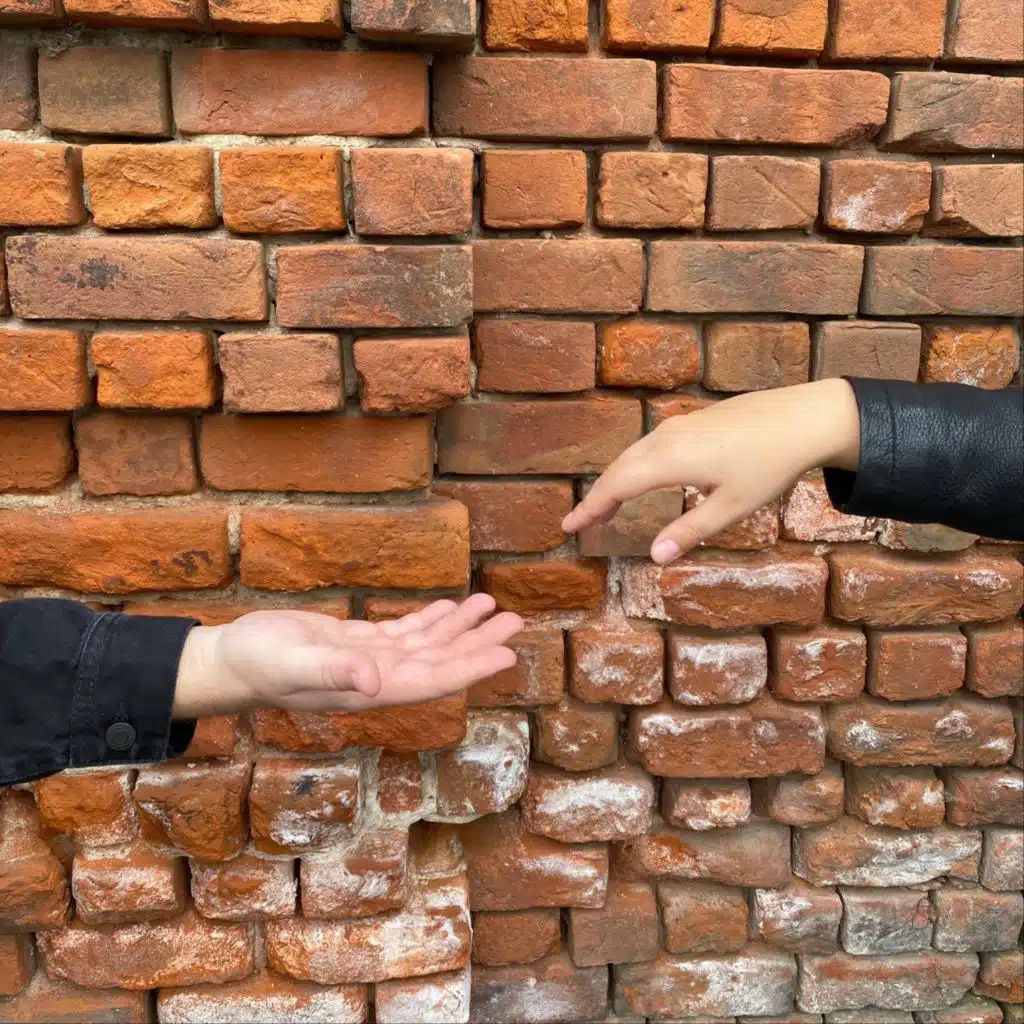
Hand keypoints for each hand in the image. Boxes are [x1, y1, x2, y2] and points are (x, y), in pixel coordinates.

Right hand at [172, 595, 522, 718]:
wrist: (232, 659)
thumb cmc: (257, 664)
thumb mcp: (291, 664)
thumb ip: (332, 673)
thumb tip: (374, 682)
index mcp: (370, 690)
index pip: (433, 680)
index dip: (471, 668)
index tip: (507, 654)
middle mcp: (378, 679)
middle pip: (440, 662)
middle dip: (478, 643)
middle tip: (516, 620)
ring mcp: (370, 662)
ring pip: (427, 644)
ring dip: (461, 628)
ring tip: (494, 607)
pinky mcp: (358, 644)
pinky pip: (405, 632)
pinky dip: (431, 620)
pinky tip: (451, 608)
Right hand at [562, 379, 860, 564]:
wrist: (804, 417)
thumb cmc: (770, 466)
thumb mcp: (732, 507)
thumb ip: (689, 531)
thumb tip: (655, 557)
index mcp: (668, 461)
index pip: (615, 487)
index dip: (591, 509)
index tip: (569, 526)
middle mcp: (665, 439)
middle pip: (618, 469)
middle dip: (598, 497)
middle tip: (583, 523)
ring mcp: (678, 425)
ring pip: (633, 455)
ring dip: (617, 481)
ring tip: (609, 507)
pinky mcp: (692, 420)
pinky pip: (649, 445)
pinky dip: (634, 466)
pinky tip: (644, 478)